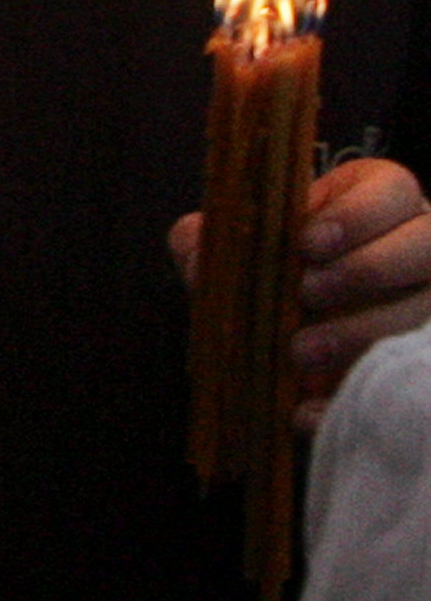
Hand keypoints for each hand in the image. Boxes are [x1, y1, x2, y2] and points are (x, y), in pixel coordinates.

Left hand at [170, 158, 430, 432]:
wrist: (294, 344)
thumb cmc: (278, 274)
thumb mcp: (247, 248)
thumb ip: (215, 238)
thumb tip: (193, 240)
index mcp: (378, 202)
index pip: (393, 191)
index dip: (357, 214)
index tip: (307, 243)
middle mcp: (420, 248)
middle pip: (425, 245)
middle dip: (366, 269)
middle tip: (305, 295)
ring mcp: (428, 308)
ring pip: (426, 311)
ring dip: (363, 332)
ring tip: (300, 352)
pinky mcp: (419, 362)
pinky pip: (411, 379)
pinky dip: (349, 397)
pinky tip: (306, 409)